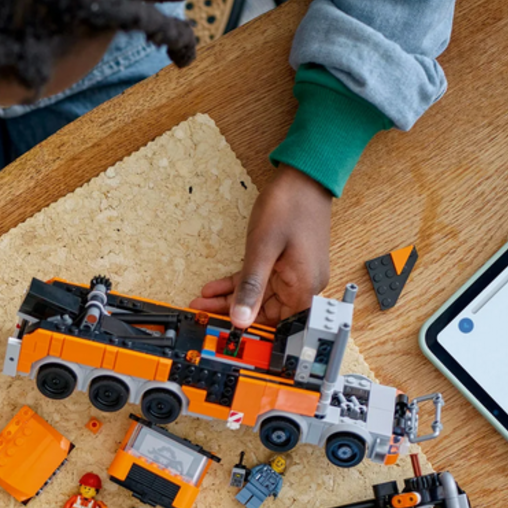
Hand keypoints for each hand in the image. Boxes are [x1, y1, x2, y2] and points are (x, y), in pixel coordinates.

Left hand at [191, 165, 331, 327]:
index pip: (274, 324)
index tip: (221, 330)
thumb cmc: (290, 207)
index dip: (247, 329)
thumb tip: (241, 318)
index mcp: (303, 287)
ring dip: (230, 297)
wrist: (305, 178)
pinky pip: (260, 280)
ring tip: (202, 299)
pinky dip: (239, 283)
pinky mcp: (287, 264)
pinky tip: (216, 286)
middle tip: (202, 311)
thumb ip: (251, 287)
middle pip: (263, 310)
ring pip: (258, 295)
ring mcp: (295, 274)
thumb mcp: (262, 250)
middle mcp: (303, 285)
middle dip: (230, 311)